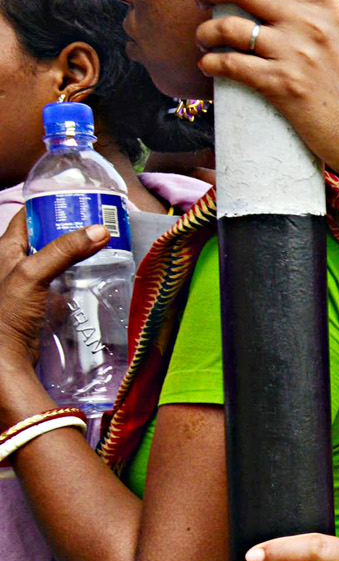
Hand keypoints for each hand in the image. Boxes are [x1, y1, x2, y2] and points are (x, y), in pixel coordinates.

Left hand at [0, 214, 109, 374]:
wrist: (7, 359)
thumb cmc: (8, 314)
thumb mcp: (32, 275)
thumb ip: (64, 251)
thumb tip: (101, 230)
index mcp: (6, 249)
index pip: (29, 216)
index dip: (51, 205)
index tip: (80, 201)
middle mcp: (17, 263)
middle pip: (48, 236)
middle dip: (73, 229)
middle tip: (102, 224)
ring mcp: (31, 283)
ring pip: (59, 259)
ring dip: (80, 254)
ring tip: (106, 247)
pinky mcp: (44, 301)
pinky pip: (66, 280)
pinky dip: (81, 275)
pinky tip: (98, 276)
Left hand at [193, 0, 338, 183]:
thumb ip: (312, 23)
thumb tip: (266, 9)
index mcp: (332, 11)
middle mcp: (314, 26)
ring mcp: (297, 55)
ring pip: (227, 26)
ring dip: (205, 32)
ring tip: (204, 41)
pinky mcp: (282, 85)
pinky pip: (228, 63)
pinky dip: (211, 64)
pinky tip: (211, 67)